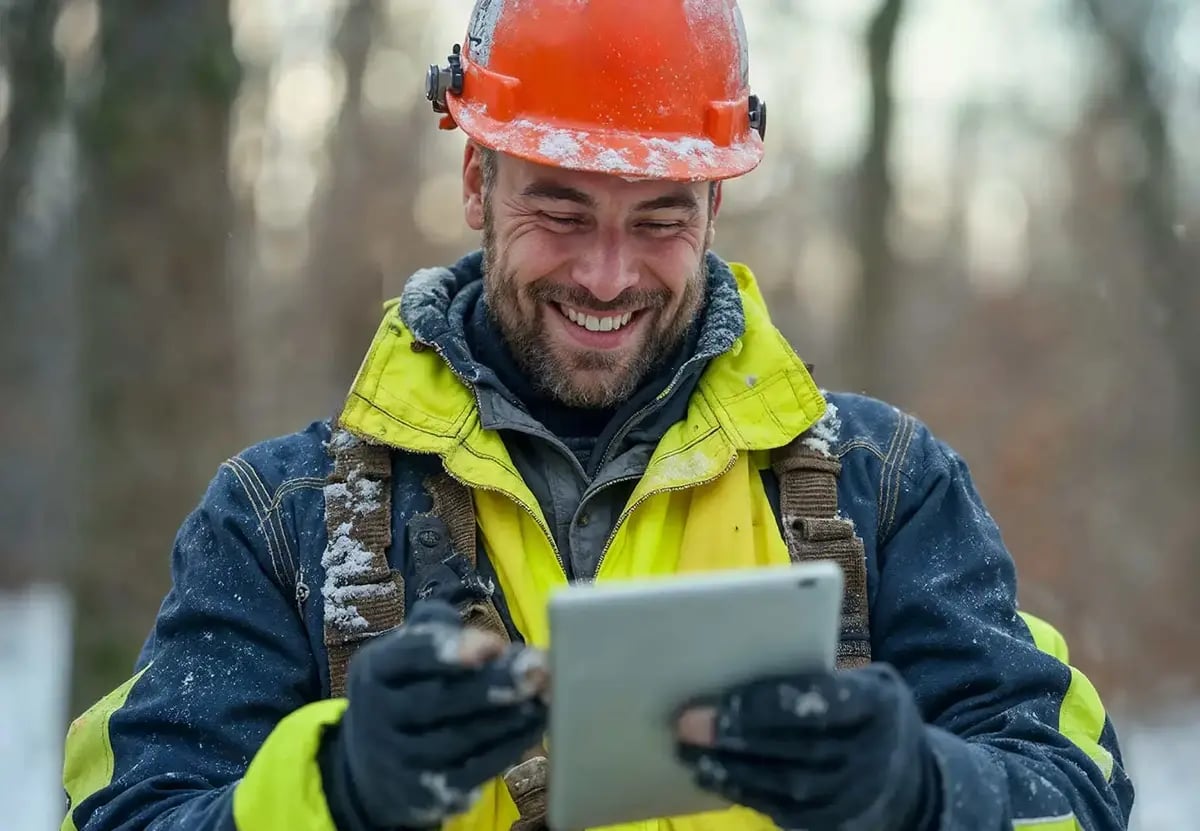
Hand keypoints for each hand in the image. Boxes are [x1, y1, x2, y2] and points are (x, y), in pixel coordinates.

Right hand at [330, 600, 548, 828]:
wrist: (370, 766)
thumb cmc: (406, 691)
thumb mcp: (407, 653)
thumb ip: (438, 627)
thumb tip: (481, 627)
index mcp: (376, 670)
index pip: (408, 656)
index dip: (449, 649)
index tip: (494, 643)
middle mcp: (378, 716)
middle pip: (437, 701)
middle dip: (492, 685)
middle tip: (536, 671)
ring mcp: (398, 761)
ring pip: (457, 739)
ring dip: (507, 718)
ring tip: (544, 696)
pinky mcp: (423, 797)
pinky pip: (470, 773)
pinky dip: (507, 748)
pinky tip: (535, 725)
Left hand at [675, 663, 938, 830]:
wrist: (915, 787)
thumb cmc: (873, 718)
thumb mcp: (870, 685)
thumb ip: (824, 677)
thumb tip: (747, 663)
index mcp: (879, 707)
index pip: (821, 703)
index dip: (771, 702)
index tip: (724, 697)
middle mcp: (871, 757)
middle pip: (796, 746)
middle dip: (738, 735)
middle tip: (689, 723)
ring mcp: (854, 798)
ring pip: (783, 783)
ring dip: (730, 768)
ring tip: (688, 751)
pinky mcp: (832, 826)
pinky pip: (780, 809)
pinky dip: (741, 792)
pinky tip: (710, 775)